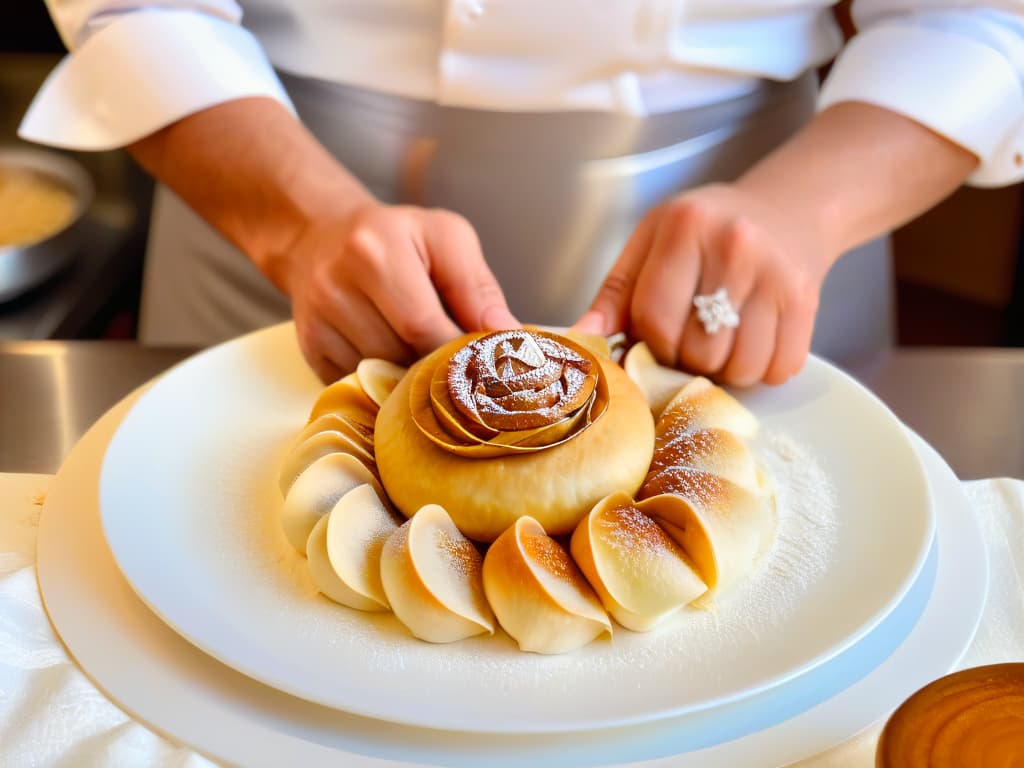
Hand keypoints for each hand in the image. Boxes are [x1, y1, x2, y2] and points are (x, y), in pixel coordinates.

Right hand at [286, 204, 518, 381]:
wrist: (321, 237)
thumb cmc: (397, 238)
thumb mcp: (445, 239)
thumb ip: (477, 286)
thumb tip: (507, 335)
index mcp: (373, 250)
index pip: (422, 326)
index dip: (456, 351)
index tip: (482, 360)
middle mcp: (335, 286)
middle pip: (400, 356)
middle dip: (437, 367)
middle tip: (462, 364)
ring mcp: (316, 321)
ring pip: (379, 377)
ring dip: (412, 378)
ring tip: (428, 357)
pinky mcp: (310, 348)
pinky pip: (359, 385)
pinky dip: (385, 382)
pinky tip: (397, 361)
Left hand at [573, 184, 830, 385]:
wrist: (790, 207)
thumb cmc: (707, 230)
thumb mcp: (651, 243)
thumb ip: (615, 294)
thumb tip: (580, 338)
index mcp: (684, 227)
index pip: (655, 319)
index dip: (652, 344)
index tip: (659, 338)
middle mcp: (734, 245)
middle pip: (698, 351)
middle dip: (688, 361)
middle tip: (692, 342)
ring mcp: (775, 272)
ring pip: (740, 367)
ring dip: (726, 371)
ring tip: (722, 344)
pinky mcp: (807, 298)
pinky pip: (779, 368)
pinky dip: (763, 371)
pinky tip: (754, 343)